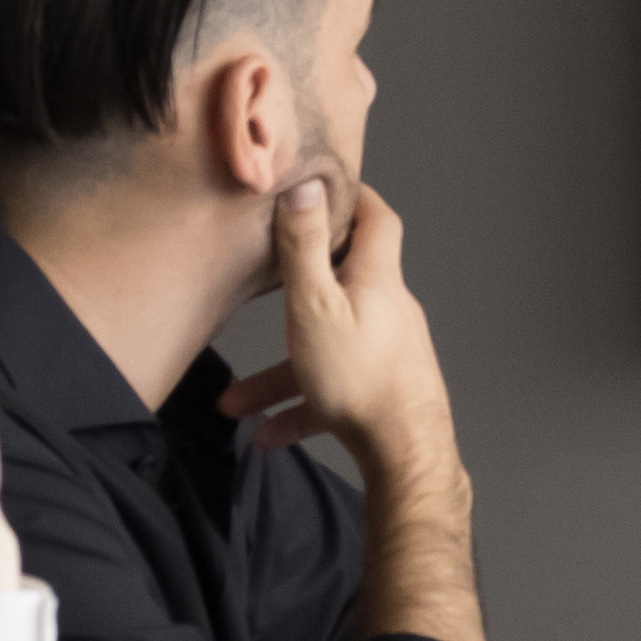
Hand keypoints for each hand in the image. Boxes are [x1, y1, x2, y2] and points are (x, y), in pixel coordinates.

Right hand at [225, 173, 461, 488]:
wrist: (406, 454)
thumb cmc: (359, 376)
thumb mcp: (316, 304)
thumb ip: (305, 248)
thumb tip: (306, 187)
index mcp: (376, 280)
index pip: (377, 220)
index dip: (354, 198)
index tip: (326, 188)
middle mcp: (386, 312)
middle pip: (339, 288)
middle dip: (296, 290)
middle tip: (269, 276)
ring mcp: (385, 354)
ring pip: (323, 352)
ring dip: (279, 374)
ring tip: (234, 402)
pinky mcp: (379, 394)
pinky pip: (330, 394)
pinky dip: (298, 408)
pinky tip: (265, 434)